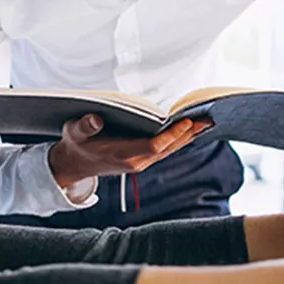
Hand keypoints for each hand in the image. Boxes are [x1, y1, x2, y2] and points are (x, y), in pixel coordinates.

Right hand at [47, 114, 212, 188]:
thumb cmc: (76, 144)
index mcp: (122, 154)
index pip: (154, 146)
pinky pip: (165, 150)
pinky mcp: (142, 160)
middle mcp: (136, 161)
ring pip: (169, 150)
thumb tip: (96, 118)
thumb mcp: (74, 132)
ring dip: (188, 137)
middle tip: (209, 119)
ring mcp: (140, 162)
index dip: (172, 135)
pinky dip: (179, 140)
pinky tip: (191, 130)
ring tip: (207, 123)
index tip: (186, 122)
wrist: (75, 165)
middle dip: (188, 134)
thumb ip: (85, 126)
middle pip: (168, 149)